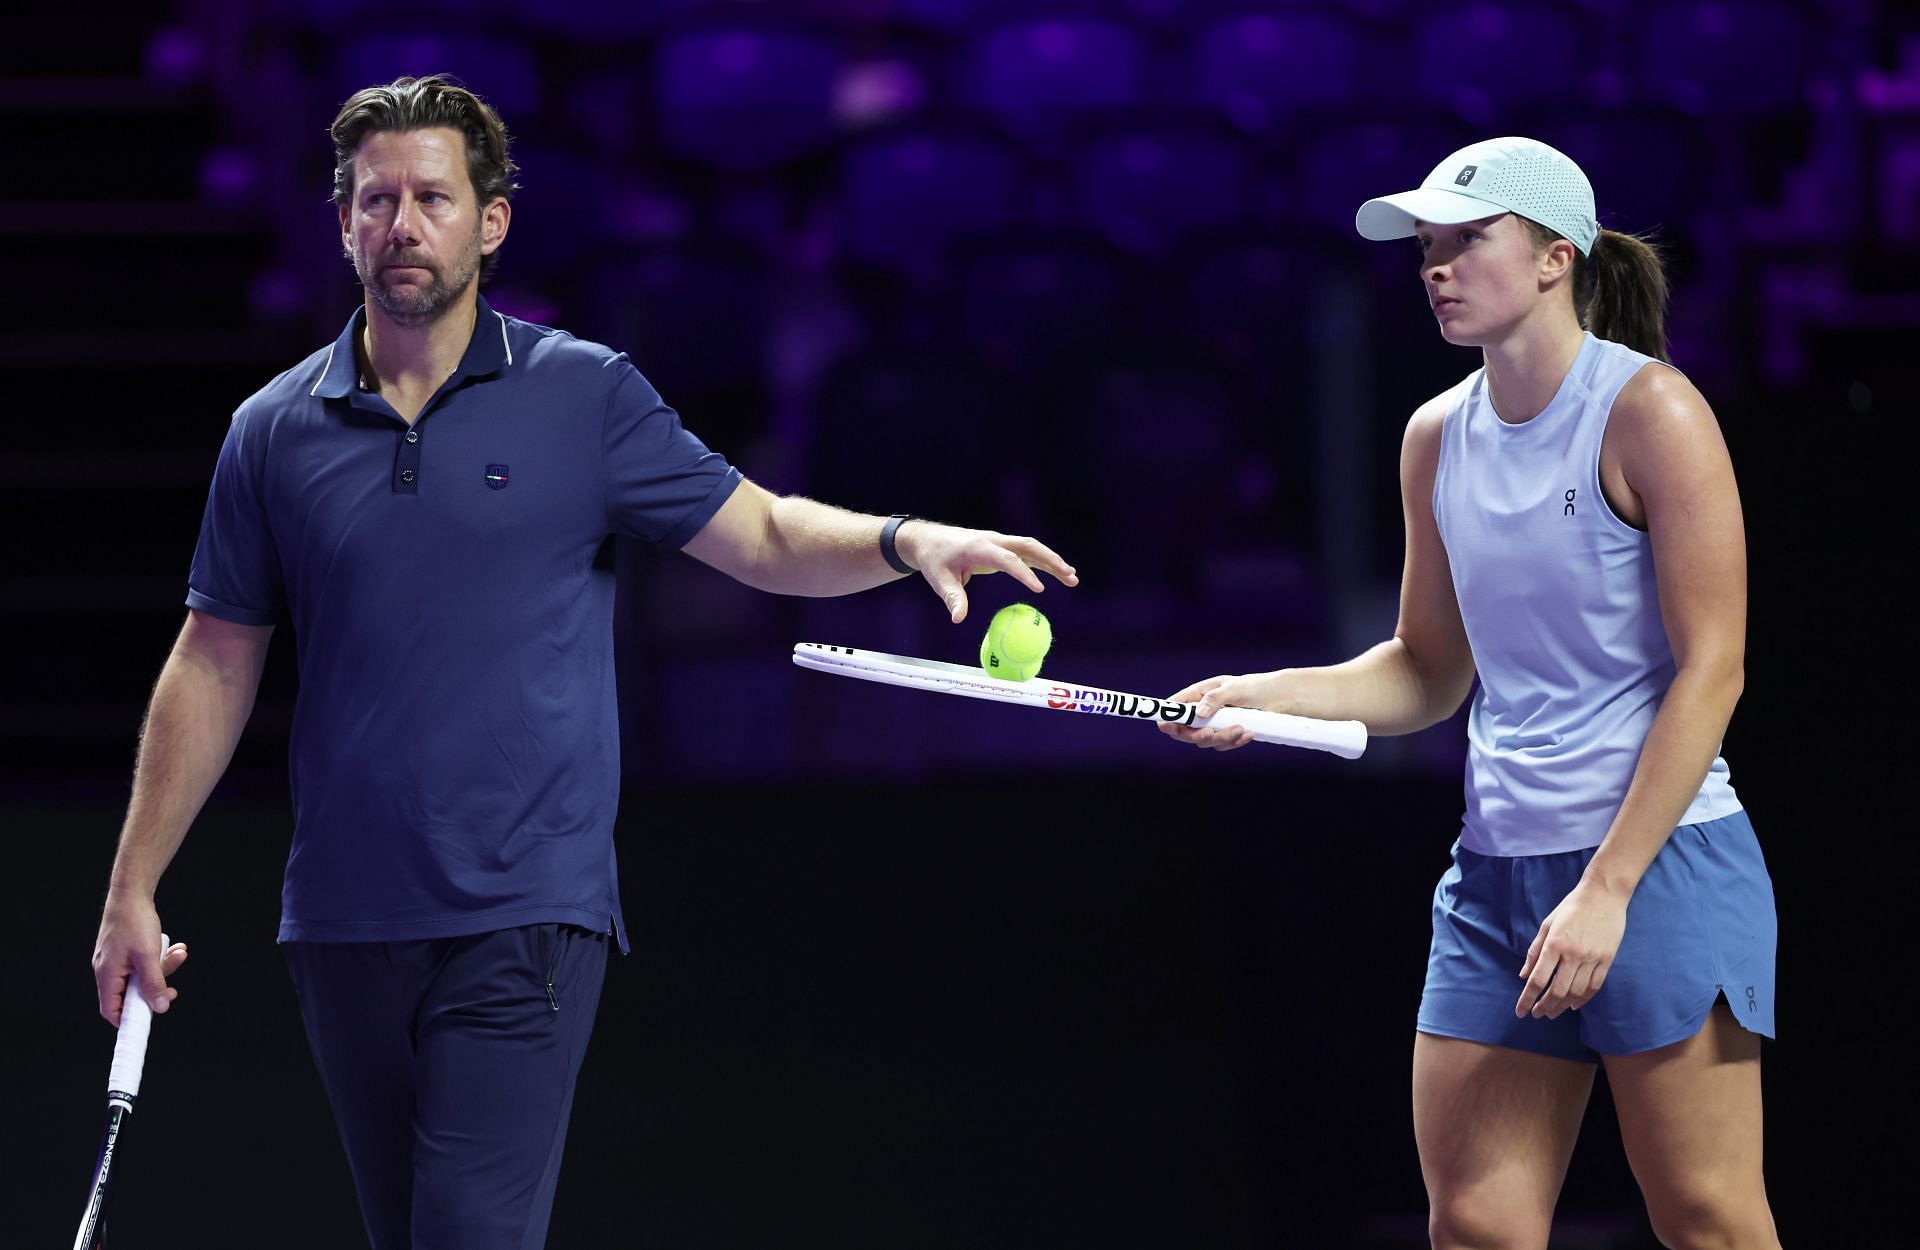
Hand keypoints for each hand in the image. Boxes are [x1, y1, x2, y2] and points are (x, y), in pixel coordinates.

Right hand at [93, 891, 187, 1026]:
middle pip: (131, 994)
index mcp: (107, 975)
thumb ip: (153, 984)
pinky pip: (143, 963)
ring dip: (163, 968)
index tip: (146, 1024)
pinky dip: (159, 958)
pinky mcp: (125, 950)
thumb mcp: (148, 956)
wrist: (132, 892)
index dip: (128, 1020)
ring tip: (179, 954)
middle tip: (173, 989)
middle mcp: (108, 970)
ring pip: (141, 976)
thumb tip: (160, 1008)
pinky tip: (174, 948)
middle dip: (156, 989)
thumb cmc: (135, 922)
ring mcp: (116, 960)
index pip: (112, 1010)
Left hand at [895, 522, 1077, 623]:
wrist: (928, 540)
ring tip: (1072, 578)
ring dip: (1052, 561)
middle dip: (1051, 561)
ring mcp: (999, 542)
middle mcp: (993, 541)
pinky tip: (1058, 573)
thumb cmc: (934, 560)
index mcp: (979, 548)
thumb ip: (953, 598)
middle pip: (1028, 546)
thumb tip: (959, 619)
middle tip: (1070, 577)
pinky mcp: (1001, 547)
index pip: (1007, 560)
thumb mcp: (939, 580)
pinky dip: (1043, 561)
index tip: (1040, 589)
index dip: (1024, 574)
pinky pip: (1026, 552)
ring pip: (1031, 548)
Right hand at [1156, 672, 1290, 750]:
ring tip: (1242, 728)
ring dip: (1223, 738)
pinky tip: (1248, 733)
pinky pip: (1224, 745)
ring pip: (1206, 741)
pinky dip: (1235, 742)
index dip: (1168, 718)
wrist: (1281, 698)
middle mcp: (1203, 710)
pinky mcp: (1228, 734)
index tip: (1167, 726)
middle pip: (1186, 730)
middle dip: (1198, 735)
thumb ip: (1213, 699)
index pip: (1175, 707)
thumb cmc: (1255, 686)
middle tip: (1209, 733)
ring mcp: (1215, 724)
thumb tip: (1198, 714)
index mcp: (1199, 694)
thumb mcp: (1234, 688)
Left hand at [1515, 879, 1627, 1018]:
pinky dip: (1583, 999)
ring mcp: (1592, 958)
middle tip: (1537, 1014)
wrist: (1604, 895)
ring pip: (1575, 992)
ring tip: (1552, 1012)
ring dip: (1562, 1006)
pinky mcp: (1607, 959)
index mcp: (1554, 944)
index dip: (1527, 998)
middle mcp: (1573, 954)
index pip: (1537, 979)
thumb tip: (1523, 975)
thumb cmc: (1571, 908)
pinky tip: (1574, 1005)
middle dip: (1544, 1006)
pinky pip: (1594, 986)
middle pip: (1556, 991)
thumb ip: (1535, 951)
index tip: (1521, 1012)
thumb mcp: (1547, 924)